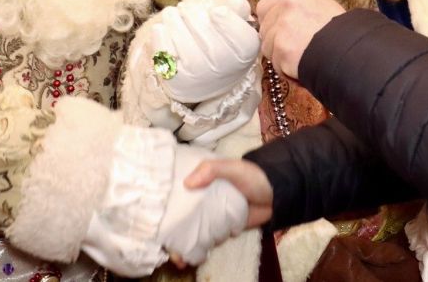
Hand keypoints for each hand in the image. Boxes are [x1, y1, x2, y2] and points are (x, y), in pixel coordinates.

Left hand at [142, 0, 260, 101]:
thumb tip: (237, 1)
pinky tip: (165, 30)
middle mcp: (223, 64)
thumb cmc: (223, 46)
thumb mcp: (237, 27)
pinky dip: (160, 32)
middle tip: (186, 8)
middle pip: (201, 23)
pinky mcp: (175, 77)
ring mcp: (197, 72)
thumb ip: (238, 10)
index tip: (215, 11)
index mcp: (245, 49)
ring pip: (177, 29)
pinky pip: (161, 44)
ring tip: (173, 15)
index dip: (222, 14)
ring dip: (172, 17)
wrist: (207, 82)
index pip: (231, 24)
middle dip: (190, 10)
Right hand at [159, 145, 249, 265]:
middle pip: (180, 215)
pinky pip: (205, 240)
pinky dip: (196, 250)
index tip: (150, 215)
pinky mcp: (221, 229)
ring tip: (175, 257)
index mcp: (200, 181)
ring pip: (190, 231)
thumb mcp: (231, 167)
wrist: (277, 194)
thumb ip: (211, 170)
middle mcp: (201, 199)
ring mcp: (210, 216)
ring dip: (181, 245)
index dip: (163, 203)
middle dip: (169, 231)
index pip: (176, 191)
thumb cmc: (252, 176)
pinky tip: (188, 260)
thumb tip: (187, 184)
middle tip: (161, 244)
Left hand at [256, 0, 345, 78]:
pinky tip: (303, 67)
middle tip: (297, 49)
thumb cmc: (342, 32)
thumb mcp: (321, 8)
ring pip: (268, 48)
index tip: (284, 34)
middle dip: (275, 42)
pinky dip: (288, 71)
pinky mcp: (282, 47)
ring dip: (282, 58)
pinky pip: (276, 65)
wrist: (353, 49)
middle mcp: (287, 3)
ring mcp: (282, 25)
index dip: (272, 24)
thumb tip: (277, 23)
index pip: (264, 7)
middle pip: (264, 29)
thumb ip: (297, 11)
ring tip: (303, 58)